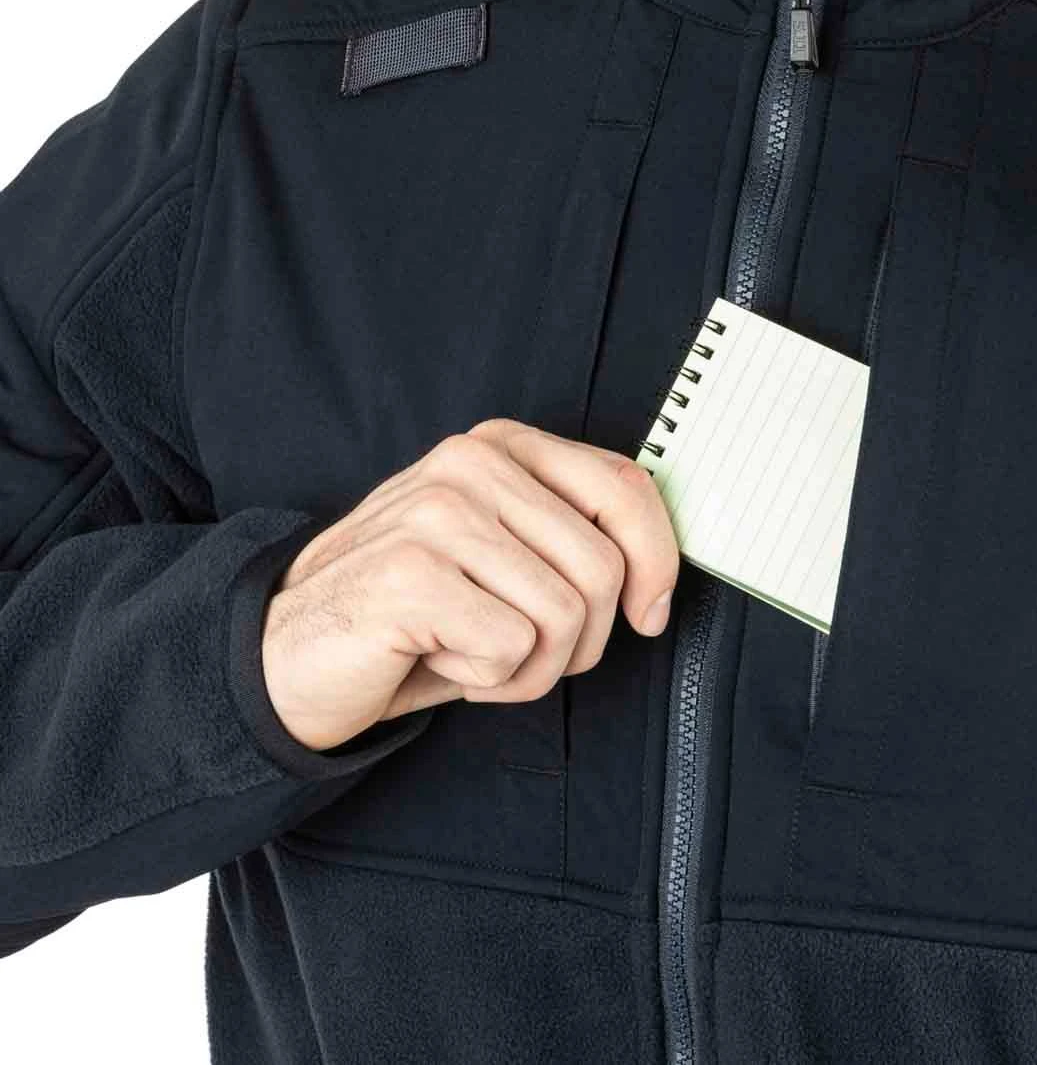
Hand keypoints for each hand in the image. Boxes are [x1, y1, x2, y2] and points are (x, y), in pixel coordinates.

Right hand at [259, 418, 679, 752]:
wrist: (288, 656)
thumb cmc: (415, 614)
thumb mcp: (502, 556)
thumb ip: (571, 537)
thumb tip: (658, 579)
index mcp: (501, 446)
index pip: (625, 485)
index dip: (658, 559)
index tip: (650, 613)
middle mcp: (470, 464)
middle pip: (603, 567)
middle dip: (583, 639)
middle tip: (525, 654)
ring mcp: (438, 514)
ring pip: (565, 616)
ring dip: (532, 667)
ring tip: (474, 654)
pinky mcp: (411, 575)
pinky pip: (512, 651)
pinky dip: (488, 680)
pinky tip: (438, 659)